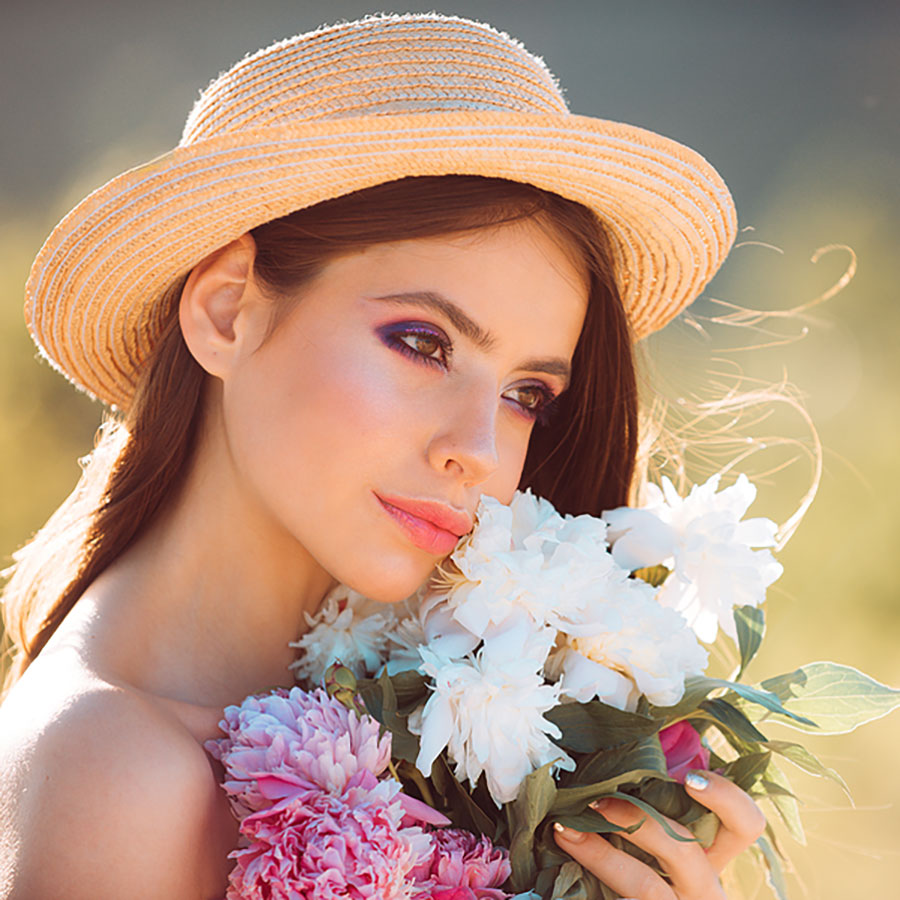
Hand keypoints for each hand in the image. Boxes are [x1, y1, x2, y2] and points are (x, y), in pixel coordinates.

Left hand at [552, 771, 765, 899]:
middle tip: (597, 801)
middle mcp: (704, 889)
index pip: (746, 825)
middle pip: (686, 853)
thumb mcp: (665, 833)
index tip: (688, 778)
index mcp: (716, 856)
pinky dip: (586, 884)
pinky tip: (562, 862)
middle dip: (637, 822)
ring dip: (599, 854)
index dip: (726, 799)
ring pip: (644, 888)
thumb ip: (656, 796)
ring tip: (565, 831)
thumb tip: (625, 742)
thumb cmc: (649, 859)